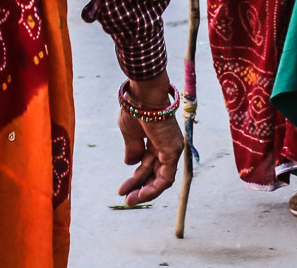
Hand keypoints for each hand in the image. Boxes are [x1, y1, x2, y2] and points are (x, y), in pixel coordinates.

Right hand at [117, 74, 183, 205]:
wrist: (142, 95)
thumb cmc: (135, 109)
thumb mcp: (129, 133)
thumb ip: (132, 149)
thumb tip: (130, 163)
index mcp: (156, 138)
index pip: (148, 164)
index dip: (136, 177)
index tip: (122, 189)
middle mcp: (166, 144)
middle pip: (154, 172)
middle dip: (139, 187)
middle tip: (126, 199)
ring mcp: (171, 148)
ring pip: (161, 178)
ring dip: (146, 192)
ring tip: (130, 201)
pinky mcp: (173, 152)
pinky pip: (166, 177)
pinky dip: (154, 188)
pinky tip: (140, 194)